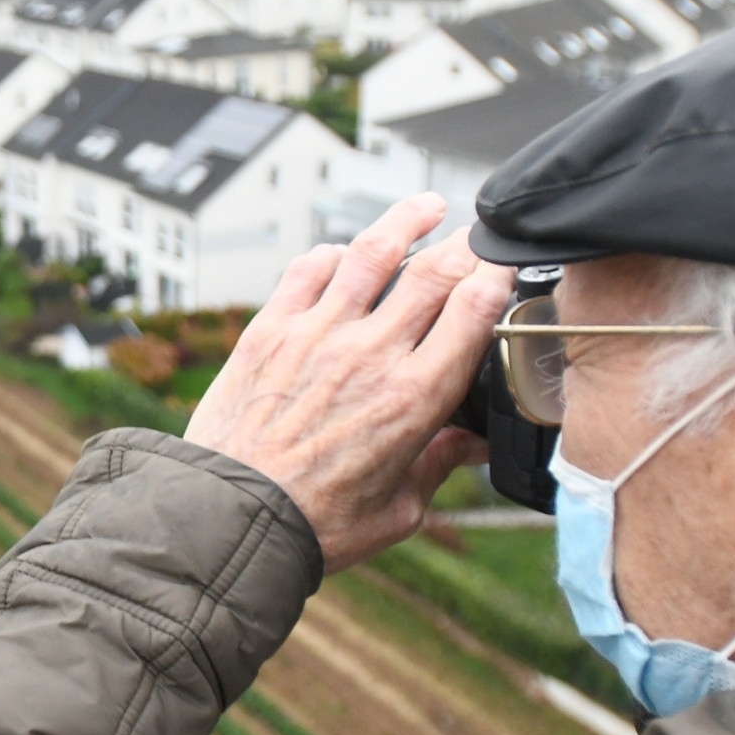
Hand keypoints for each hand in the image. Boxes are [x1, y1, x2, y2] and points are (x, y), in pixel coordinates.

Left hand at [183, 198, 511, 571]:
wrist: (229, 522)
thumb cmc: (313, 525)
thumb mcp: (398, 509)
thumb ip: (437, 466)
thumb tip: (470, 446)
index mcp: (414, 398)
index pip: (473, 311)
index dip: (497, 277)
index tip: (505, 268)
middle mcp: (370, 355)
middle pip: (433, 271)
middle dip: (466, 245)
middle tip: (479, 237)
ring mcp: (317, 335)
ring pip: (371, 252)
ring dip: (406, 221)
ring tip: (427, 209)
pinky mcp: (270, 331)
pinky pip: (306, 270)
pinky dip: (333, 253)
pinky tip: (343, 252)